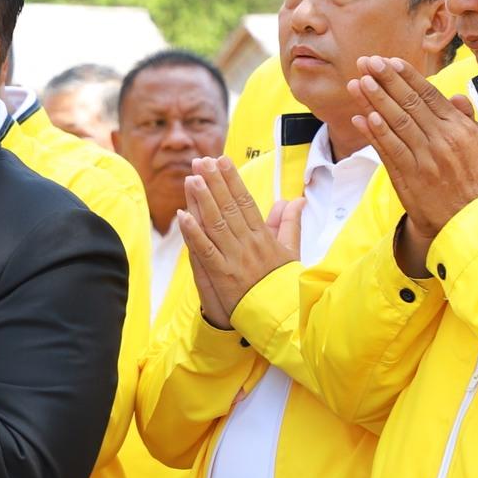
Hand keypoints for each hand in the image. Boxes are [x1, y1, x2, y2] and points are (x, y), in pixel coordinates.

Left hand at [177, 157, 299, 330]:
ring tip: (192, 178)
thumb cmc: (283, 284)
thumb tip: (295, 199)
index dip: (232, 180)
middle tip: (201, 161)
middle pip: (229, 207)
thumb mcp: (292, 251)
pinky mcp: (223, 275)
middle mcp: (248, 243)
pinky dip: (193, 233)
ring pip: (216, 224)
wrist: (282, 316)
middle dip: (214, 182)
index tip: (222, 161)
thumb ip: (290, 224)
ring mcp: (235, 258)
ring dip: (203, 200)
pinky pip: (206, 251)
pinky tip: (182, 216)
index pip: (246, 201)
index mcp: (263, 236)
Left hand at [348, 56, 477, 275]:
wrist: (473, 221)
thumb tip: (455, 96)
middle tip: (368, 62)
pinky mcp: (409, 177)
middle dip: (386, 81)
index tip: (391, 61)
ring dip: (375, 100)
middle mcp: (441, 140)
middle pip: (409, 104)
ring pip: (396, 123)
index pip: (429, 96)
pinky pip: (390, 151)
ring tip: (358, 82)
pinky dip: (376, 133)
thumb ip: (469, 119)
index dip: (407, 77)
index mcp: (460, 129)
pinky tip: (363, 116)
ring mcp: (423, 159)